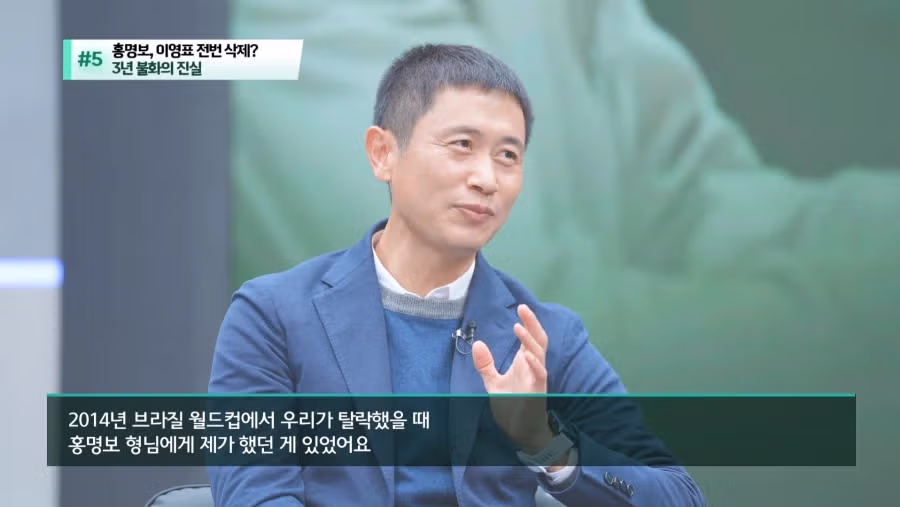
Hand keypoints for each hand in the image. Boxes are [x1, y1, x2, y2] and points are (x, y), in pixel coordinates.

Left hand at [473, 304, 555, 456]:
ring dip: (530, 341)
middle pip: (539, 339)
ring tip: (519, 328)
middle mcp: (534, 366)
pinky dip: (535, 365)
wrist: (519, 428)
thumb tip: (477, 343)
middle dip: (533, 324)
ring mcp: (537, 378)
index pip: (530, 337)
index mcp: (525, 361)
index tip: (520, 307)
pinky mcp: (537, 391)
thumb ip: (485, 364)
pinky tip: (526, 356)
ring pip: (539, 354)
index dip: (528, 322)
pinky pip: (540, 375)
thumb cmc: (511, 403)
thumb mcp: (492, 381)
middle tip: (523, 308)